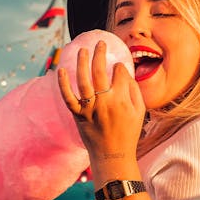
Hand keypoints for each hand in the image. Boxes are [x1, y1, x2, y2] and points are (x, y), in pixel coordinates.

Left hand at [57, 40, 144, 166]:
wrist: (113, 157)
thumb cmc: (128, 134)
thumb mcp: (139, 112)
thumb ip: (134, 91)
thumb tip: (125, 73)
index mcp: (121, 99)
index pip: (119, 73)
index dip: (119, 67)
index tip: (118, 69)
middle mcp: (105, 102)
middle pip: (100, 71)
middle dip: (100, 53)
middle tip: (100, 43)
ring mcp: (90, 108)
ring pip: (83, 80)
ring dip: (82, 62)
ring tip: (83, 49)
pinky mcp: (78, 115)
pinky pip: (68, 98)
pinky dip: (63, 84)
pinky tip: (60, 70)